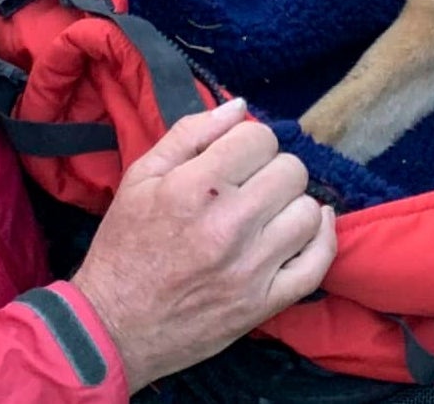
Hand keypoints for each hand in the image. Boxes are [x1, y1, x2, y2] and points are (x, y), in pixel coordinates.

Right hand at [71, 99, 335, 388]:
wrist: (112, 328)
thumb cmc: (124, 248)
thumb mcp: (141, 178)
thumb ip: (190, 133)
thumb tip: (240, 106)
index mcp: (195, 188)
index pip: (260, 137)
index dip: (248, 142)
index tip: (235, 158)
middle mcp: (228, 226)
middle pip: (291, 170)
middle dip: (272, 170)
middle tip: (250, 186)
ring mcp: (251, 269)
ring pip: (309, 212)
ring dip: (291, 206)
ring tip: (268, 213)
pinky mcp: (263, 304)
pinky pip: (318, 263)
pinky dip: (322, 240)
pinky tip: (310, 227)